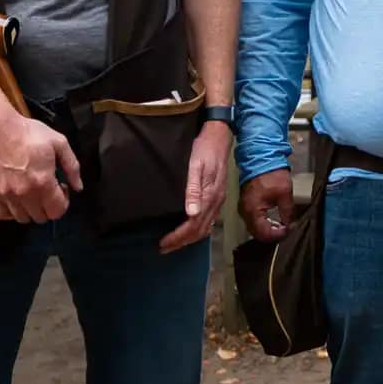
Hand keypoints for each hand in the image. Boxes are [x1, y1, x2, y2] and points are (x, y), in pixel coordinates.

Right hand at [0, 110, 81, 223]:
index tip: (61, 188)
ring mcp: (7, 195)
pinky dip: (10, 212)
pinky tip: (16, 199)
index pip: (57, 211)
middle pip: (41, 217)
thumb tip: (78, 187)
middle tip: (48, 189)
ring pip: (23, 218)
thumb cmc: (28, 133)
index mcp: (43, 182)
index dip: (64, 201)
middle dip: (49, 206)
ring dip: (31, 210)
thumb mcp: (59, 143)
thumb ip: (72, 167)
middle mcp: (24, 193)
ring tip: (33, 193)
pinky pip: (2, 214)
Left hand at [159, 120, 231, 253]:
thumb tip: (191, 213)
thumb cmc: (203, 149)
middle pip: (200, 230)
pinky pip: (209, 220)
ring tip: (174, 242)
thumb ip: (193, 189)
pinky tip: (190, 228)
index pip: (193, 225)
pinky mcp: (218, 196)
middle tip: (164, 247)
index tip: (163, 243)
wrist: (218, 136)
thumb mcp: (195, 166)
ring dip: (190, 238)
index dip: (178, 237)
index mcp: (209, 196)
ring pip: (205, 227)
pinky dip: (198, 229)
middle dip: (182, 241)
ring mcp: (218, 199)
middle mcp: (216, 201)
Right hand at [238, 168, 296, 242]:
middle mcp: (245, 212)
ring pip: (254, 227)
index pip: (263, 233)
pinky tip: (272, 220)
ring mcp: (244, 207)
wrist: (261, 158)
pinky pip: (252, 219)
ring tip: (280, 226)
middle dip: (271, 235)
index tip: (287, 231)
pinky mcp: (246, 203)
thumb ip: (287, 212)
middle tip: (285, 230)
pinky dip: (262, 223)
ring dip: (267, 229)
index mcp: (253, 210)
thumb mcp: (285, 194)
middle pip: (256, 233)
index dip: (277, 236)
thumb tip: (290, 225)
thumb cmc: (272, 173)